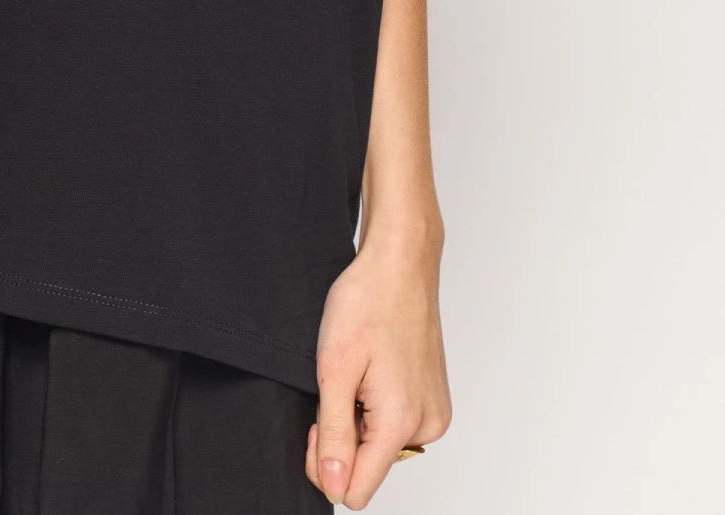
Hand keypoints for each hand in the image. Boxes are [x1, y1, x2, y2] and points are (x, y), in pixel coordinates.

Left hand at [306, 230, 450, 506]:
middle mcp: (427, 426)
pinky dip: (376, 407)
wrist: (399, 264)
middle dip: (343, 437)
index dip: (326, 463)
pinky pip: (396, 425)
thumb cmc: (367, 303)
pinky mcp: (434, 400)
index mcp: (402, 422)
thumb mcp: (334, 369)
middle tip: (335, 386)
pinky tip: (373, 371)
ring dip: (360, 419)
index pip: (358, 488)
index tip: (319, 421)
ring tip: (358, 371)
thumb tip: (336, 487)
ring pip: (381, 445)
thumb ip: (335, 434)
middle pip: (369, 467)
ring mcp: (434, 413)